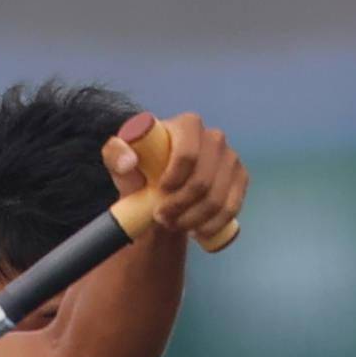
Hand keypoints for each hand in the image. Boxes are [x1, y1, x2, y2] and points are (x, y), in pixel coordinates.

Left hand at [102, 111, 245, 245]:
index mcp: (188, 125)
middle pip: (203, 180)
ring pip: (217, 199)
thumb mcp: (121, 164)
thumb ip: (115, 155)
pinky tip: (197, 232)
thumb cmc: (140, 173)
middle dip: (181, 206)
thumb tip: (130, 163)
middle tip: (161, 218)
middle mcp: (214, 138)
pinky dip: (212, 225)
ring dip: (193, 220)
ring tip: (173, 225)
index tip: (159, 193)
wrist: (160, 192)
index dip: (175, 177)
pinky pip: (232, 208)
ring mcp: (230, 158)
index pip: (188, 153)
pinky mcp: (240, 179)